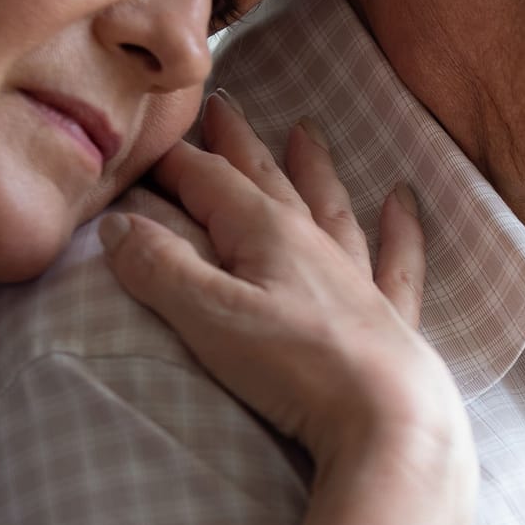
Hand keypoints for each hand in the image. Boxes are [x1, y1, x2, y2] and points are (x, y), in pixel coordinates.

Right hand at [99, 91, 470, 488]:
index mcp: (268, 234)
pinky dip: (400, 228)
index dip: (176, 161)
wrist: (388, 416)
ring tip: (306, 131)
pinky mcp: (387, 317)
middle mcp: (314, 244)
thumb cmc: (296, 366)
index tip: (148, 142)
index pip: (212, 182)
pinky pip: (396, 259)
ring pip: (330, 207)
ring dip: (314, 169)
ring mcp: (355, 278)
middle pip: (270, 181)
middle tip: (224, 107)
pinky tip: (404, 201)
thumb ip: (162, 268)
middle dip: (240, 145)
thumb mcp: (210, 317)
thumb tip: (119, 223)